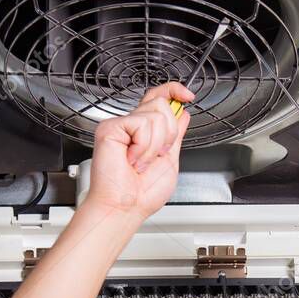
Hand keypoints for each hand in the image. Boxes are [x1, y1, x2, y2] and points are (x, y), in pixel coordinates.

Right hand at [82, 82, 194, 217]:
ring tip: (141, 162)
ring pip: (155, 115)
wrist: (126, 207)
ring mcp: (121, 126)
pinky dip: (143, 147)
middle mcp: (133, 126)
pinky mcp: (110, 128)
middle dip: (168, 134)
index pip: (159, 98)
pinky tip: (132, 160)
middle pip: (162, 104)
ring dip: (155, 145)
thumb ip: (176, 135)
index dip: (174, 90)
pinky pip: (141, 124)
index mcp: (147, 132)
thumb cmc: (143, 194)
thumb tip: (183, 115)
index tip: (188, 96)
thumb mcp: (171, 160)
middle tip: (156, 156)